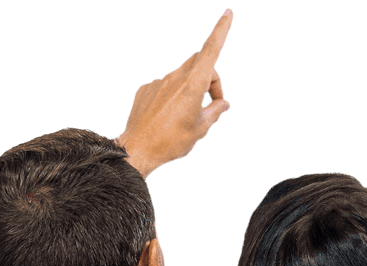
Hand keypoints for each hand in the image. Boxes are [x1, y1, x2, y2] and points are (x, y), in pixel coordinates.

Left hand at [116, 9, 233, 176]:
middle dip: (210, 79)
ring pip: (182, 77)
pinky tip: (168, 118)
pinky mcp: (146, 89)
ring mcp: (159, 82)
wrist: (138, 150)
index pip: (210, 50)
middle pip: (199, 64)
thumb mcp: (202, 128)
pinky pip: (165, 87)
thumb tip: (223, 103)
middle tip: (213, 103)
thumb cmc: (172, 141)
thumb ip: (215, 111)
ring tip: (188, 117)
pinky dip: (173, 98)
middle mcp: (175, 77)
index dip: (221, 31)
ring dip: (191, 90)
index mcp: (192, 84)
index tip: (227, 14)